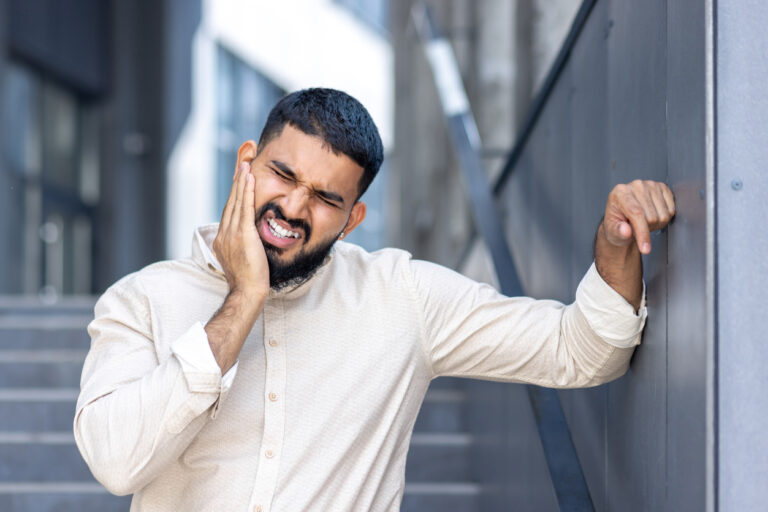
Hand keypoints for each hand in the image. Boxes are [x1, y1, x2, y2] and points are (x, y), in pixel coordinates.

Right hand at [212, 161, 268, 297]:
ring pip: (236, 202)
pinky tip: (250, 179)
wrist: (247, 292)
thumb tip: (250, 239)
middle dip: (237, 183)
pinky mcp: (242, 234)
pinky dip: (246, 192)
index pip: (229, 212)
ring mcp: (231, 234)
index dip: (235, 195)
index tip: (240, 180)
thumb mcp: (241, 259)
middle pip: (230, 203)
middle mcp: (223, 234)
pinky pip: (244, 208)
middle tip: (242, 164)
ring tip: (245, 166)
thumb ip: (242, 246)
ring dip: (241, 182)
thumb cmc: (249, 281)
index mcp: (222, 240)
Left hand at [602, 179, 675, 254]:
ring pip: (664, 214)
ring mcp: (650, 185)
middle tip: (637, 228)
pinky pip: (672, 210)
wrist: (624, 216)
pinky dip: (664, 217)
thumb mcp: (612, 232)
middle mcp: (636, 185)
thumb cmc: (617, 224)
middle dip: (646, 229)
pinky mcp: (662, 187)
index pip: (636, 214)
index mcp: (620, 193)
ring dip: (656, 224)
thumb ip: (617, 232)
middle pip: (652, 216)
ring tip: (644, 222)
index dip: (642, 233)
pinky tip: (654, 215)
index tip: (645, 249)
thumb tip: (625, 231)